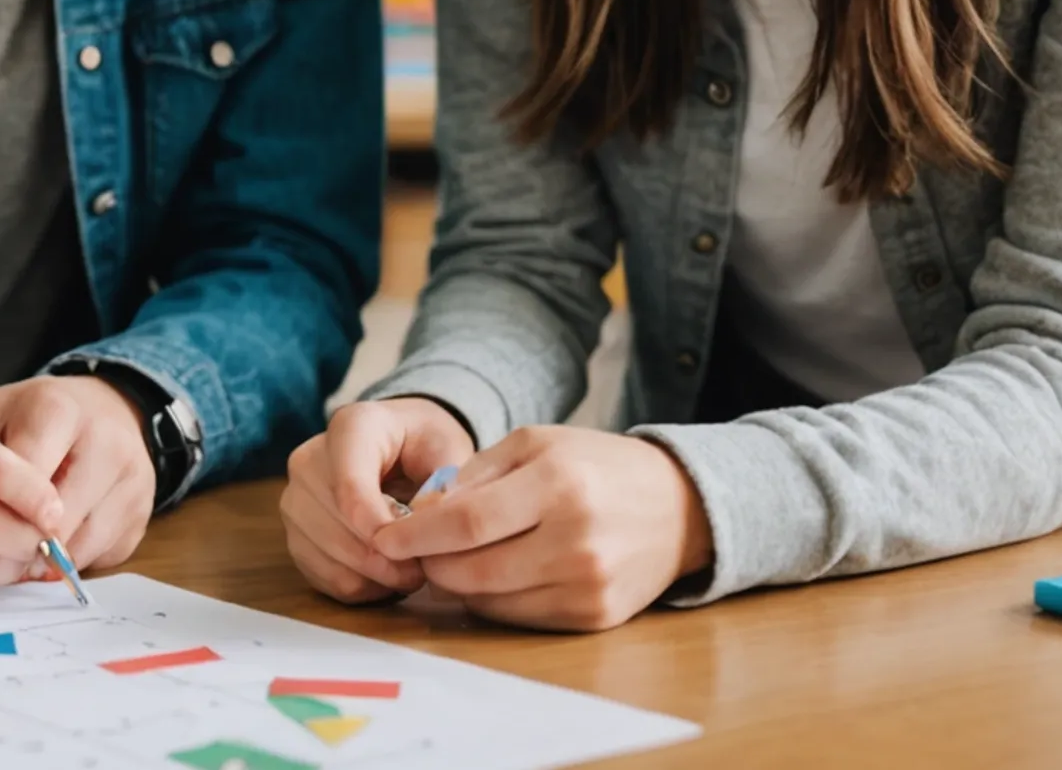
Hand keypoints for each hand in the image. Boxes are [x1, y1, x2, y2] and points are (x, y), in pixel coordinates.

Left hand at [0, 375, 155, 573]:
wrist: (105, 411)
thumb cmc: (34, 419)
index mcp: (59, 408)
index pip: (23, 475)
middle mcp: (107, 441)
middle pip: (56, 518)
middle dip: (17, 540)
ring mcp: (133, 480)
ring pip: (79, 544)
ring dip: (42, 558)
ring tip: (15, 552)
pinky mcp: (143, 516)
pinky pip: (98, 557)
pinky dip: (68, 562)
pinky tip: (49, 548)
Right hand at [281, 396, 476, 603]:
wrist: (400, 446)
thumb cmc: (426, 447)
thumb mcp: (449, 451)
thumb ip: (445, 488)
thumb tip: (433, 532)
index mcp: (351, 428)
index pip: (349, 484)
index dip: (378, 526)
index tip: (413, 552)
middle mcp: (309, 460)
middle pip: (337, 526)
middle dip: (386, 558)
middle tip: (425, 567)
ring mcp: (295, 499)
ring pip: (329, 557)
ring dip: (375, 576)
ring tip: (409, 570)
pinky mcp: (294, 535)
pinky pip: (323, 577)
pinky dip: (360, 586)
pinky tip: (385, 575)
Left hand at [364, 425, 712, 630]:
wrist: (678, 507)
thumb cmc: (596, 466)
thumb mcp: (536, 444)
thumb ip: (475, 475)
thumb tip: (421, 511)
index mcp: (559, 485)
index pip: (466, 523)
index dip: (416, 535)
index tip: (382, 536)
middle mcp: (576, 541)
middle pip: (472, 570)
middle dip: (430, 562)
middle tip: (413, 550)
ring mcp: (588, 586)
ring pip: (491, 600)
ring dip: (456, 584)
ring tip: (451, 558)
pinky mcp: (595, 617)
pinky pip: (520, 617)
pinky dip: (492, 600)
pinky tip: (492, 574)